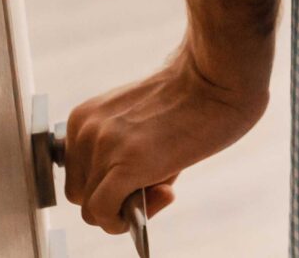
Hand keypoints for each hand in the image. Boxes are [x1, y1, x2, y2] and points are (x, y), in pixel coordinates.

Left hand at [63, 34, 268, 234]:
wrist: (219, 76)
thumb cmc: (191, 97)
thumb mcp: (141, 123)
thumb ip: (124, 156)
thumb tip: (131, 198)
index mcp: (84, 117)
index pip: (78, 171)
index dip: (107, 183)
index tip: (140, 176)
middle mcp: (85, 131)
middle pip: (80, 192)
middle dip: (113, 198)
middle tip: (156, 183)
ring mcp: (103, 147)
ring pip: (92, 209)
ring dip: (125, 208)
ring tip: (165, 184)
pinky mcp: (125, 166)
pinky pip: (103, 214)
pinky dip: (122, 222)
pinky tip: (161, 198)